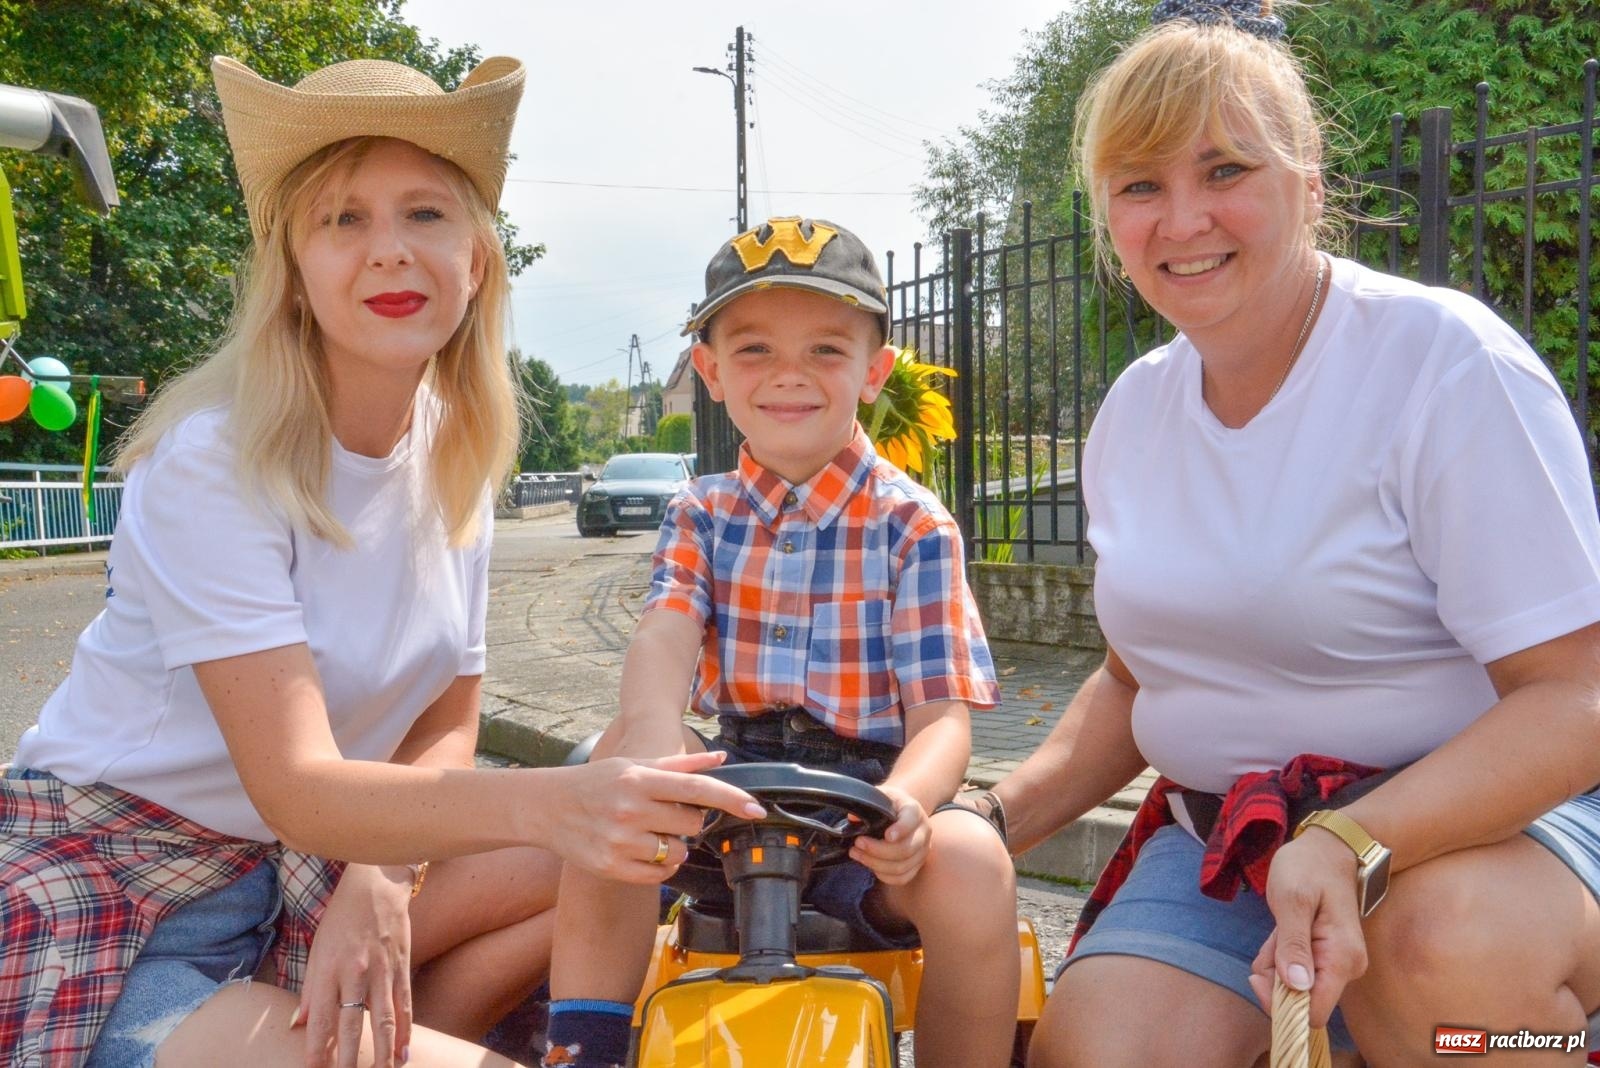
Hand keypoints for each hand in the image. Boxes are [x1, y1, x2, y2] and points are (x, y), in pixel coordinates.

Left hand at [293, 864, 413, 1067]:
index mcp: (328, 969)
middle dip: (348, 1060)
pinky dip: (405, 1032)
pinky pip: (404, 1005)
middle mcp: (355, 973)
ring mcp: (381, 971)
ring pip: (383, 1020)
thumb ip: (310, 990)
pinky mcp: (400, 967)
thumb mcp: (317, 950)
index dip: (317, 1049)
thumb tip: (298, 1025)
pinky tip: (404, 1053)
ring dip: (381, 1053)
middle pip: (351, 1025)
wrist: (376, 885)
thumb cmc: (341, 918)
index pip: (321, 1019)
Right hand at [550, 750, 764, 882]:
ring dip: (674, 845)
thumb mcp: (636, 765)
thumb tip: (721, 758)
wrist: (547, 807)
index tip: (756, 809)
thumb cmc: (597, 782)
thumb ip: (681, 764)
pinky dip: (660, 866)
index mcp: (640, 780)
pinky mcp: (611, 867)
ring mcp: (620, 841)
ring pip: (678, 852)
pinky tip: (642, 850)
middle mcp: (631, 810)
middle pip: (693, 824)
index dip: (731, 799)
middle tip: (666, 814)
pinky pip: (658, 875)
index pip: (697, 789)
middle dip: (689, 821)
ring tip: (650, 832)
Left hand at [849, 783, 931, 884]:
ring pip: (902, 867)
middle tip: (857, 843)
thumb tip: (853, 818)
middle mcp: (923, 832)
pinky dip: (883, 875)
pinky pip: (902, 878)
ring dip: (875, 864)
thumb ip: (868, 803)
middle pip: (906, 849)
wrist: (903, 812)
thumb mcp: (880, 796)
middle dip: (877, 850)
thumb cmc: (889, 804)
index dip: (901, 829)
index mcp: (914, 810)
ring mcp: (923, 850)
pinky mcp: (917, 865)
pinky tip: (869, 864)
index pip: (911, 820)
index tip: (886, 836)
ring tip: (856, 853)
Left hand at [1247, 829, 1370, 1028]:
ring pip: (1293, 986)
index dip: (1282, 1004)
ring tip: (1278, 928)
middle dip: (1273, 978)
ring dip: (1274, 963)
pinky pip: (1295, 971)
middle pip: (1300, 1001)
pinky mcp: (1326, 959)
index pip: (1314, 1013)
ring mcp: (1337, 965)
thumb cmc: (1309, 868)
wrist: (1328, 849)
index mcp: (1342, 959)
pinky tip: (1281, 931)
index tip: (1261, 974)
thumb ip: (1293, 945)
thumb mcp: (1292, 901)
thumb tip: (1296, 987)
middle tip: (1271, 938)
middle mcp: (1346, 969)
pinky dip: (1280, 956)